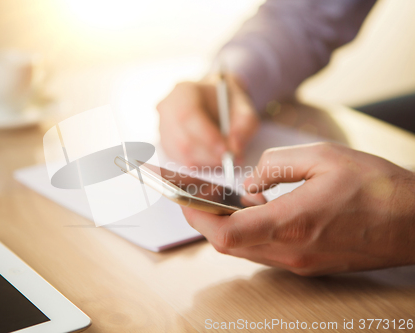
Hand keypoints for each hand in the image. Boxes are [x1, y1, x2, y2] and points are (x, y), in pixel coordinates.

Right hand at [156, 76, 258, 166]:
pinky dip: (199, 165)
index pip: (187, 116)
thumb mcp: (244, 106)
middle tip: (230, 161)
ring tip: (224, 160)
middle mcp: (167, 109)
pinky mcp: (165, 144)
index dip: (207, 137)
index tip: (227, 151)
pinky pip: (179, 161)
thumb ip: (245, 125)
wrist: (215, 101)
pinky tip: (213, 160)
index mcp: (183, 91)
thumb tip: (236, 149)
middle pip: (182, 139)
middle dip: (209, 155)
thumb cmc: (228, 102)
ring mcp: (162, 128)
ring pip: (180, 154)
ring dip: (205, 162)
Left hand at [182, 143, 414, 275]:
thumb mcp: (323, 157)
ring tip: (227, 199)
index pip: (226, 234)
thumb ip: (275, 166)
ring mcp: (300, 264)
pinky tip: (257, 209)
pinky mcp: (308, 265)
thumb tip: (250, 182)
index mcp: (291, 225)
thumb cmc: (377, 187)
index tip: (183, 198)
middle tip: (198, 196)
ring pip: (245, 250)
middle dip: (205, 220)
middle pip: (228, 246)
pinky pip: (265, 252)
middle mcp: (291, 253)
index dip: (197, 217)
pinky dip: (250, 232)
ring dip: (227, 226)